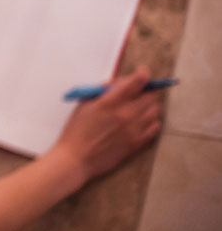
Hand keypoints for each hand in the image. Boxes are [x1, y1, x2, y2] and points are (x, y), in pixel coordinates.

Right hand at [51, 65, 162, 181]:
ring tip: (139, 106)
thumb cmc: (76, 131)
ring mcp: (133, 130)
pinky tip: (142, 121)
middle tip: (138, 91)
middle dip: (145, 90)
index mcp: (110, 102)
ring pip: (155, 110)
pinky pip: (155, 127)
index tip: (143, 72)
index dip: (143, 74)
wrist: (76, 158)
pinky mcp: (136, 143)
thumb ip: (103, 92)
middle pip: (150, 95)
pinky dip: (152, 121)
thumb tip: (118, 85)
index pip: (136, 82)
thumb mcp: (84, 104)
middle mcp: (125, 114)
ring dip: (149, 105)